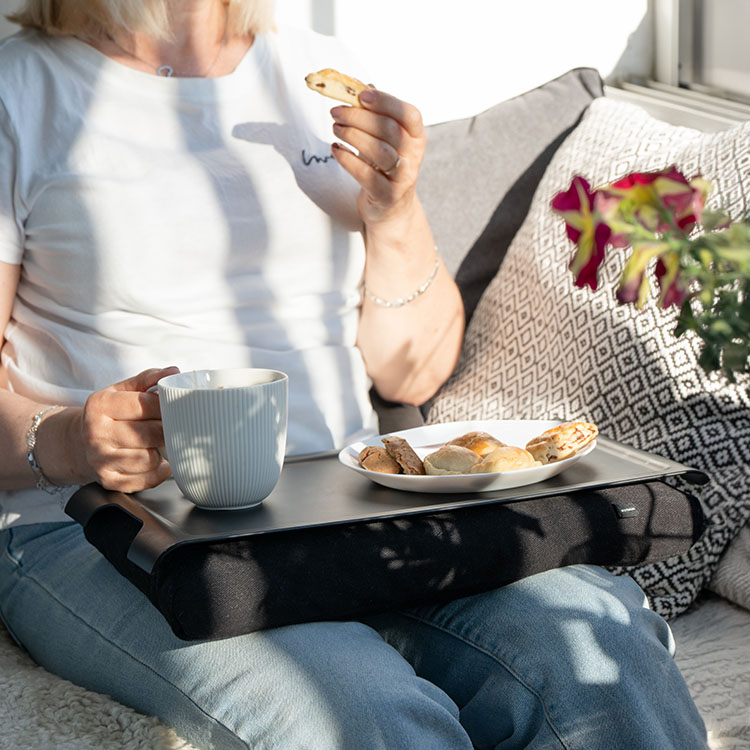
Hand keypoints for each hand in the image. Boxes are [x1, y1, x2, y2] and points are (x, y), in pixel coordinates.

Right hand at [76, 366, 178, 492]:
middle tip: (174, 426)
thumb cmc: (109, 414)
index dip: (168, 406)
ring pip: (150, 459)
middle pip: (151, 433)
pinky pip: (146, 479)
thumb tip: (174, 372)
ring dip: (160, 452)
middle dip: (168, 430)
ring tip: (157, 444)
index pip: (146, 404)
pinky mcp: (109, 480)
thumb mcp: (121, 391)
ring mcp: (100, 460)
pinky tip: (154, 461)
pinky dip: (158, 471)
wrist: (79, 442)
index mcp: (100, 405)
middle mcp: (96, 433)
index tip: (177, 407)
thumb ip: (149, 379)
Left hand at [330, 88, 426, 224]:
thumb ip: (374, 114)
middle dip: (359, 117)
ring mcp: (402, 178)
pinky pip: (366, 175)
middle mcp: (414, 157)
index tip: (362, 95)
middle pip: (389, 130)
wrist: (390, 207)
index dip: (387, 102)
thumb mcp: (384, 139)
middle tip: (336, 112)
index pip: (409, 114)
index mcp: (416, 137)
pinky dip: (347, 160)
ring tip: (336, 129)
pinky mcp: (387, 195)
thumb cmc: (384, 166)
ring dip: (353, 136)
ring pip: (379, 152)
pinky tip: (336, 150)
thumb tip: (356, 86)